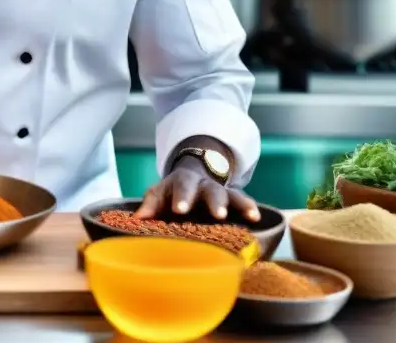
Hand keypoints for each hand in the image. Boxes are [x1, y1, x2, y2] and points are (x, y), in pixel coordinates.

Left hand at [134, 156, 260, 221]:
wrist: (192, 176)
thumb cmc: (171, 192)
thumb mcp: (159, 193)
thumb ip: (150, 204)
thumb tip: (137, 219)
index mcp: (184, 181)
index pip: (182, 187)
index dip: (182, 198)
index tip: (179, 210)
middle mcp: (205, 185)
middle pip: (211, 190)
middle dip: (215, 202)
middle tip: (218, 215)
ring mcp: (221, 191)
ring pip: (232, 195)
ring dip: (240, 205)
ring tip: (250, 216)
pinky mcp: (233, 200)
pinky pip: (244, 202)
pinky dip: (251, 208)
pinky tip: (257, 218)